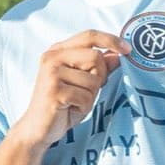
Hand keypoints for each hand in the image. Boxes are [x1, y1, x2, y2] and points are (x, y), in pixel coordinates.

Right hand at [16, 29, 128, 149]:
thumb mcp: (84, 84)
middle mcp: (53, 57)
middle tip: (86, 92)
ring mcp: (52, 73)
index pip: (89, 35)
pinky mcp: (54, 90)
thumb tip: (117, 55)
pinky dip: (83, 107)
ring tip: (74, 102)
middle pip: (96, 57)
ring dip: (90, 96)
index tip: (127, 49)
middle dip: (100, 77)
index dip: (110, 40)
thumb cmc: (62, 105)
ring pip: (93, 80)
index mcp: (58, 51)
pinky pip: (86, 96)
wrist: (37, 129)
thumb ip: (99, 67)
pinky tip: (70, 109)